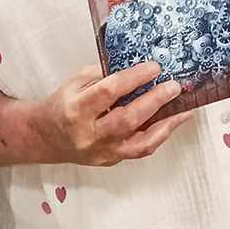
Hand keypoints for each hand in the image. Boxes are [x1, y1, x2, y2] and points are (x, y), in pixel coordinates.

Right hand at [34, 62, 191, 165]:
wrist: (47, 137)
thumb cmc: (64, 106)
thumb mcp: (77, 82)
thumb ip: (105, 74)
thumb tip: (139, 68)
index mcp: (77, 109)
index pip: (109, 92)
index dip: (134, 78)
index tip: (153, 68)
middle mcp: (90, 133)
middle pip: (128, 118)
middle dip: (155, 101)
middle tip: (173, 87)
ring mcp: (102, 150)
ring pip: (140, 142)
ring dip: (165, 124)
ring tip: (182, 109)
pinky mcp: (111, 160)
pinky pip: (140, 150)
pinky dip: (159, 136)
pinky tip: (171, 122)